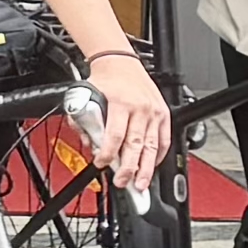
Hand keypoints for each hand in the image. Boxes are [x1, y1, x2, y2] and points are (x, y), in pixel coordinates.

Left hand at [78, 51, 173, 189]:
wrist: (121, 63)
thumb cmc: (104, 80)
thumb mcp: (86, 96)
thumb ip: (83, 121)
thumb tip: (89, 144)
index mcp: (119, 103)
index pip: (115, 135)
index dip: (109, 154)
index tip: (102, 164)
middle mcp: (140, 108)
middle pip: (136, 144)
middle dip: (130, 168)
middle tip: (124, 183)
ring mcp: (154, 112)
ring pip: (152, 146)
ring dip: (146, 168)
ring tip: (140, 184)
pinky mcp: (164, 114)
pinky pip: (164, 139)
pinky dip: (159, 155)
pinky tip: (152, 166)